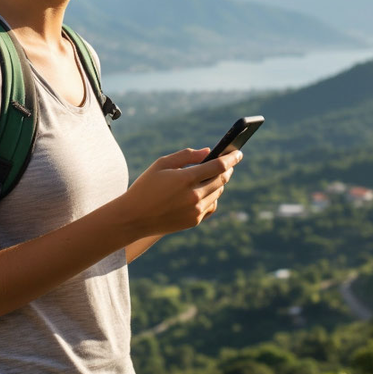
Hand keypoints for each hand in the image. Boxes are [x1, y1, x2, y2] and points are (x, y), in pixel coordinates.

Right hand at [118, 147, 241, 238]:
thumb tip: (208, 152)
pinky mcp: (194, 221)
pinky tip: (207, 192)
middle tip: (229, 163)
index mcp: (186, 178)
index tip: (238, 153)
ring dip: (219, 183)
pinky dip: (212, 197)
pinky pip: (211, 206)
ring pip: (218, 193)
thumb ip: (186, 156)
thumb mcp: (161, 164)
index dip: (231, 158)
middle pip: (221, 180)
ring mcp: (196, 211)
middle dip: (227, 170)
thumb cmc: (146, 187)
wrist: (134, 217)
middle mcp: (194, 196)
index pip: (218, 166)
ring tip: (217, 175)